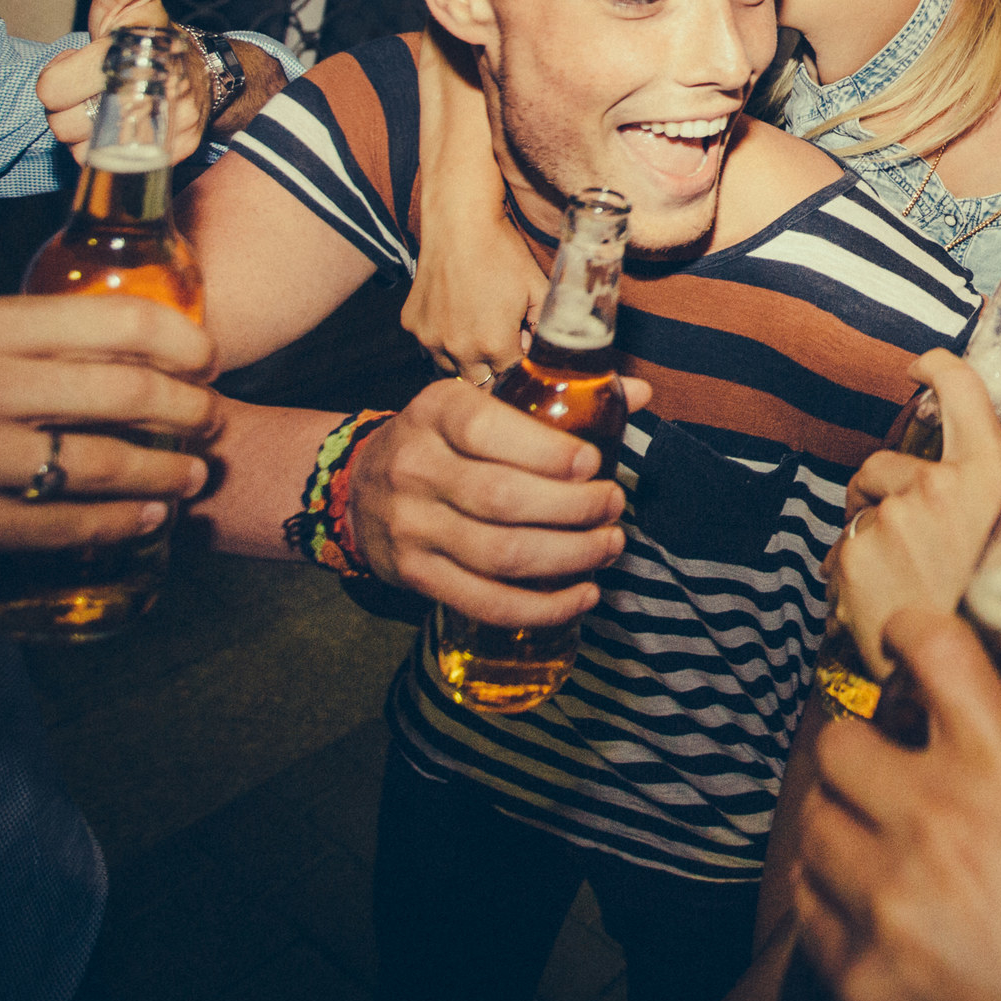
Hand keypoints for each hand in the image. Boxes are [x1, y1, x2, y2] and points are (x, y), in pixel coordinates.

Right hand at [0, 293, 223, 584]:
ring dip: (162, 473)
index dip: (177, 341)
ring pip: (96, 463)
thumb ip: (18, 345)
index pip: (106, 322)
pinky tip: (145, 520)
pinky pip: (56, 524)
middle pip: (119, 392)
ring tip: (193, 476)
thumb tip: (123, 349)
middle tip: (215, 420)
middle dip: (186, 409)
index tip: (210, 358)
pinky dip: (114, 524)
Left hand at [38, 0, 212, 163]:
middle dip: (70, 106)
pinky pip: (106, 165)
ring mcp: (164, 127)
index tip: (86, 64)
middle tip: (93, 89)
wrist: (204, 79)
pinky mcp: (169, 156)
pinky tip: (121, 129)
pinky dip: (106, 152)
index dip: (61, 75)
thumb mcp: (131, 2)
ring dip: (86, 131)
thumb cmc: (150, 37)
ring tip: (107, 108)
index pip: (52, 86)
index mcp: (137, 48)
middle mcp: (156, 90)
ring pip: (80, 147)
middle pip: (61, 122)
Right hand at [343, 373, 656, 625]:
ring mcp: (410, 525)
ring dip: (568, 556)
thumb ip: (556, 398)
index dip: (546, 451)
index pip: (486, 427)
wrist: (360, 488)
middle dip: (572, 508)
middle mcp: (416, 466)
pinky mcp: (413, 574)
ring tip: (610, 545)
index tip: (593, 463)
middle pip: (501, 498)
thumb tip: (640, 393)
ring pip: (499, 554)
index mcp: (436, 411)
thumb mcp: (480, 403)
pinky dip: (539, 607)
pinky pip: (483, 600)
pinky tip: (581, 597)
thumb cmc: (444, 441)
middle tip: (614, 505)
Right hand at [401, 33, 542, 377]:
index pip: (511, 382)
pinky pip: (431, 349)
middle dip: (496, 377)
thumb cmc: (502, 252)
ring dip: (469, 365)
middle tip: (508, 359)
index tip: (529, 370)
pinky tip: (461, 324)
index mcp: (491, 344)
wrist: (458, 219)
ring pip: (452, 371)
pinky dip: (446, 346)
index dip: (522, 375)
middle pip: (481, 384)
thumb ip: (550, 327)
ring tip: (484, 341)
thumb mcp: (539, 289)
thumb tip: (560, 353)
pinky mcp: (412, 324)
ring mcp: (429, 338)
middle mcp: (455, 348)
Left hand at [794, 610, 1000, 1000]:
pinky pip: (807, 903)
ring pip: (813, 821)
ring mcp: (883, 899)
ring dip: (843, 827)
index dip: (915, 633)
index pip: (939, 654)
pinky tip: (873, 915)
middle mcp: (935, 822)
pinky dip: (831, 900)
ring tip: (880, 852)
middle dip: (866, 750)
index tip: (907, 640)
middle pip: (843, 738)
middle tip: (891, 773)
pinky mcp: (852, 969)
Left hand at [831, 349, 1000, 677]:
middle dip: (888, 489)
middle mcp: (937, 484)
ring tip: (901, 578)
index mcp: (991, 473)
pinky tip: (882, 598)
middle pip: (890, 462)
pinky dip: (855, 568)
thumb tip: (996, 476)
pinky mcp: (854, 555)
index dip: (936, 369)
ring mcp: (890, 518)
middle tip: (911, 536)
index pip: (961, 389)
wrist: (972, 679)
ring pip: (865, 509)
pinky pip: (845, 548)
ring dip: (874, 532)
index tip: (919, 370)